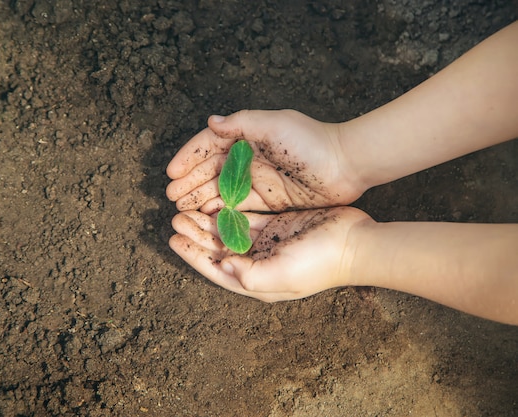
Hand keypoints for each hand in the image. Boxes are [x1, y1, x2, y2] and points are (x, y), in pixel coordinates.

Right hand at [166, 109, 365, 212]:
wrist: (347, 166)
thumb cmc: (311, 141)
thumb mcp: (274, 125)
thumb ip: (242, 123)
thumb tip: (211, 122)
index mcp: (248, 136)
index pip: (210, 146)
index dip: (189, 158)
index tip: (171, 173)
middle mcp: (250, 158)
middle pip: (212, 170)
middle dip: (190, 182)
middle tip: (172, 197)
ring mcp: (259, 180)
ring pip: (222, 190)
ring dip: (201, 198)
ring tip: (182, 209)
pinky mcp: (269, 200)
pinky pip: (239, 206)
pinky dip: (222, 211)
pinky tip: (206, 217)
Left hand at [169, 206, 371, 301]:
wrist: (355, 244)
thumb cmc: (319, 263)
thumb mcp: (282, 274)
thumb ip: (249, 275)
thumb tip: (222, 266)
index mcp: (255, 280)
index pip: (215, 268)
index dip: (192, 255)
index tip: (172, 239)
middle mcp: (257, 263)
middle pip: (218, 248)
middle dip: (196, 234)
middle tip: (176, 216)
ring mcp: (268, 244)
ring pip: (229, 231)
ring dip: (209, 221)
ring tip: (188, 208)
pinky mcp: (278, 225)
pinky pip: (247, 217)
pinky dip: (230, 210)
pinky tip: (215, 200)